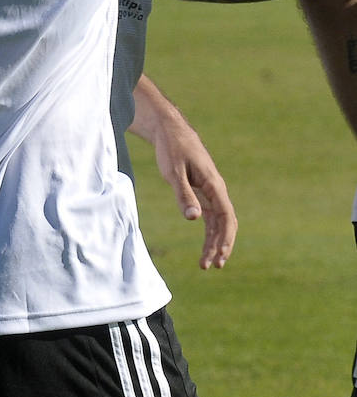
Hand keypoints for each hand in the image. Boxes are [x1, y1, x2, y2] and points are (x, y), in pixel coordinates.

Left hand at [150, 111, 236, 269]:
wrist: (170, 130)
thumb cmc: (172, 148)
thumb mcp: (173, 171)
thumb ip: (183, 194)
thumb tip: (194, 219)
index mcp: (214, 185)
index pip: (226, 216)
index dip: (225, 237)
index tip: (219, 255)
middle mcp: (216, 190)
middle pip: (225, 223)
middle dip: (221, 245)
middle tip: (212, 265)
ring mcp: (210, 192)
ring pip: (218, 223)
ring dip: (214, 242)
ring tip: (206, 264)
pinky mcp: (202, 192)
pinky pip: (210, 217)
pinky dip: (208, 232)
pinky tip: (205, 246)